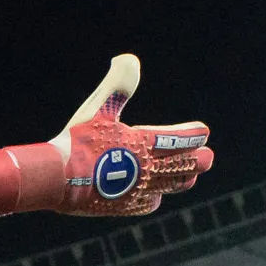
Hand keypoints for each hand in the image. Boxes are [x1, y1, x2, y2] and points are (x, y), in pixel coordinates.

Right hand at [0, 55, 211, 217]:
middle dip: (198, 160)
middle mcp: (147, 168)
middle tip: (208, 157)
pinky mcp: (123, 206)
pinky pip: (149, 203)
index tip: (203, 131)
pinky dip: (156, 197)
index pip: (180, 139)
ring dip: (184, 179)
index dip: (194, 135)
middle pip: (184, 165)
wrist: (56, 178)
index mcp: (144, 142)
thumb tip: (129, 58)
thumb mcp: (97, 107)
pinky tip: (155, 195)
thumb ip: (118, 84)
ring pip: (171, 186)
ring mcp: (137, 189)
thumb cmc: (77, 140)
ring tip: (192, 176)